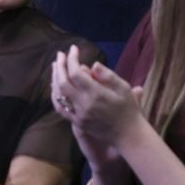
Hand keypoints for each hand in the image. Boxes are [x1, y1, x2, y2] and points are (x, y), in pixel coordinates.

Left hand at [51, 45, 143, 168]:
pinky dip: (55, 95)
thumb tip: (92, 64)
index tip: (73, 49)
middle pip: (63, 82)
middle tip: (60, 54)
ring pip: (59, 94)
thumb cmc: (130, 110)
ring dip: (54, 78)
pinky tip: (55, 87)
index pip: (76, 73)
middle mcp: (84, 104)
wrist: (129, 135)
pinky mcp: (77, 122)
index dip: (72, 59)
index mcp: (96, 94)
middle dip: (60, 66)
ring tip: (56, 66)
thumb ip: (108, 76)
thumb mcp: (124, 89)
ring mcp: (78, 114)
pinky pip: (61, 108)